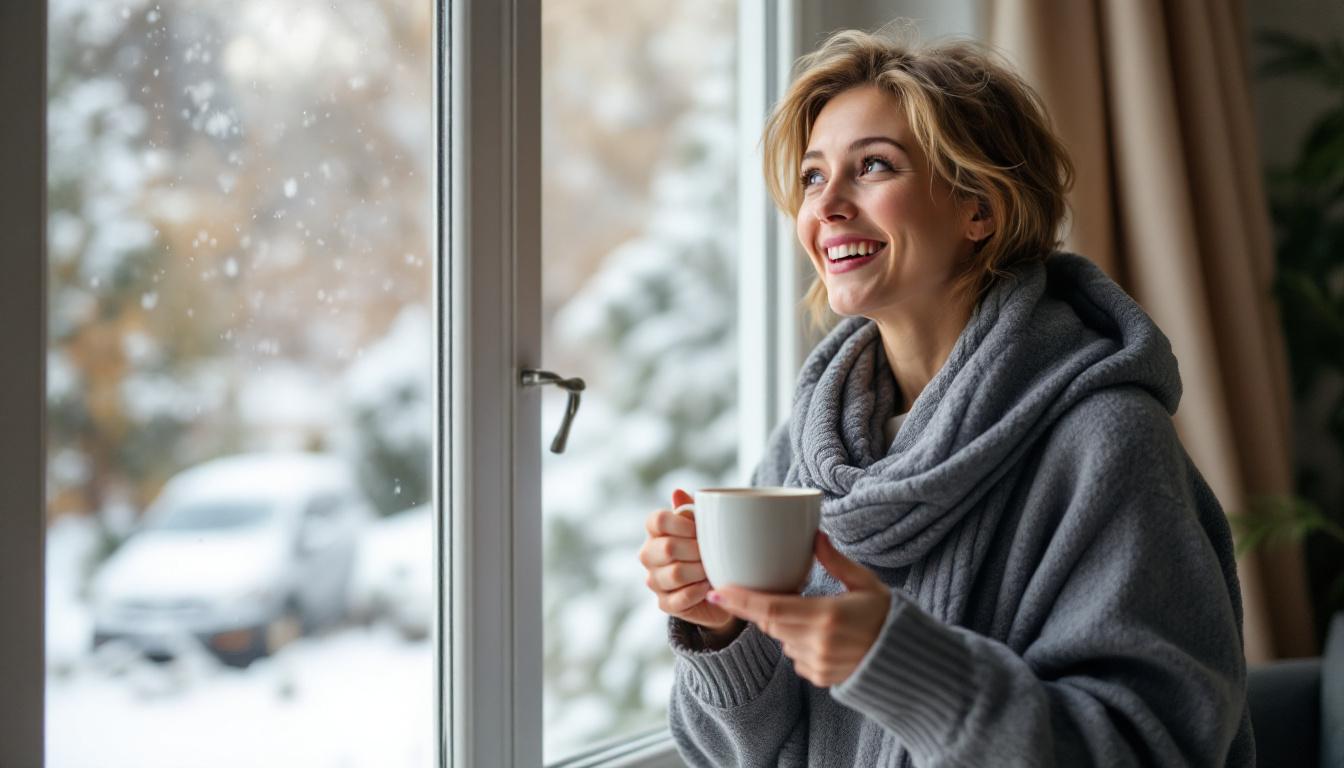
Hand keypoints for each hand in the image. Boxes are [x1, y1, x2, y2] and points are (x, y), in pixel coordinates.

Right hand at [639, 489, 739, 633]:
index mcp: (656, 531)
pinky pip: (680, 598)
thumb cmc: (711, 549)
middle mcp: (649, 555)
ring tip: (711, 570)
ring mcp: (654, 580)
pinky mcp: (664, 604)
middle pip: (668, 548)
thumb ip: (693, 510)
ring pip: (675, 574)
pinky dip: (698, 592)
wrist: (721, 586)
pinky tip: (708, 586)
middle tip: (711, 553)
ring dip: (700, 572)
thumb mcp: (706, 526)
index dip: (682, 524)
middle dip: (696, 550)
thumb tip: (677, 492)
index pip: (656, 520)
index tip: (700, 530)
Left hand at [707, 531, 887, 686]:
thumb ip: (835, 561)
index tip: (716, 592)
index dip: (740, 601)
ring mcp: (818, 664)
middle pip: (770, 624)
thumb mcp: (865, 583)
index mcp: (827, 615)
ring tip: (817, 616)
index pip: (771, 609)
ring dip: (785, 625)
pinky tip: (823, 637)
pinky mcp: (819, 677)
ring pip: (781, 640)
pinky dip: (798, 642)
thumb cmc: (887, 616)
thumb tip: (814, 534)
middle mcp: (818, 643)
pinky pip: (794, 657)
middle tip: (752, 593)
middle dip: (758, 608)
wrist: (905, 660)